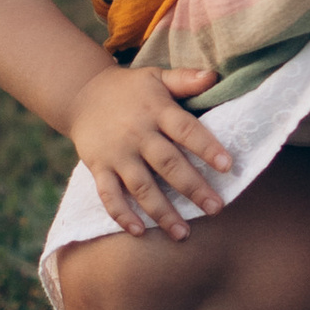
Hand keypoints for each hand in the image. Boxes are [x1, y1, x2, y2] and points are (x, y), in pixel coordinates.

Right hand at [72, 62, 237, 239]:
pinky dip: (122, 215)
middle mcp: (137, 133)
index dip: (206, 147)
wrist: (82, 94)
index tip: (227, 166)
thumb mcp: (157, 76)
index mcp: (156, 110)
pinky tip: (139, 232)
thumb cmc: (131, 89)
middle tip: (215, 208)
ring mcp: (116, 153)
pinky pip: (109, 195)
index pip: (185, 129)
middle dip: (192, 188)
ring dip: (162, 212)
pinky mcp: (98, 168)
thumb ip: (185, 79)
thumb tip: (215, 77)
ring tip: (183, 233)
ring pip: (141, 186)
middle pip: (167, 163)